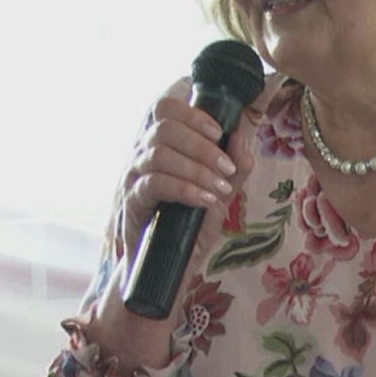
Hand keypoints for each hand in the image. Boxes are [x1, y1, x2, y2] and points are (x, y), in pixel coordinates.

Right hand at [92, 77, 253, 366]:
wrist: (169, 268)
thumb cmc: (192, 225)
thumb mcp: (222, 191)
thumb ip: (235, 163)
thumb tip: (243, 133)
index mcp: (163, 146)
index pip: (165, 108)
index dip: (193, 113)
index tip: (219, 132)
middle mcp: (143, 156)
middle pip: (163, 125)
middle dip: (202, 144)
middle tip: (227, 169)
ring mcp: (133, 178)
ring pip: (160, 152)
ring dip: (198, 168)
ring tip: (222, 189)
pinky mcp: (131, 203)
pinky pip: (155, 183)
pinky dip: (187, 187)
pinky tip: (207, 200)